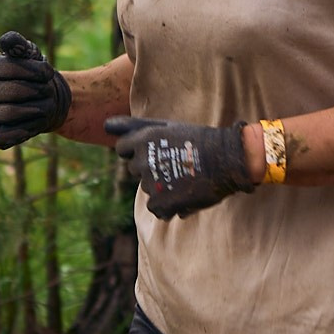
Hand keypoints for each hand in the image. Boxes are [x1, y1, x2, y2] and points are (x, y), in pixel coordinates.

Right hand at [0, 31, 70, 148]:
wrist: (40, 100)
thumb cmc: (32, 74)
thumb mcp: (28, 54)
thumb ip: (18, 44)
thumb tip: (6, 39)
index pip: (12, 67)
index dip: (37, 70)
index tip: (49, 72)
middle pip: (15, 91)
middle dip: (39, 90)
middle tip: (48, 90)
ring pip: (11, 113)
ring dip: (37, 109)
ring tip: (45, 105)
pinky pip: (5, 136)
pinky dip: (25, 130)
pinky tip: (34, 122)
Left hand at [105, 115, 259, 218]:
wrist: (228, 159)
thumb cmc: (198, 140)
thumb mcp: (166, 126)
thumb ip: (133, 126)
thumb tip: (105, 125)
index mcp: (143, 139)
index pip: (123, 149)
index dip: (139, 150)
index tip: (158, 150)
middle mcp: (143, 161)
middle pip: (136, 169)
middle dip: (151, 167)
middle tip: (176, 163)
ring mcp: (151, 183)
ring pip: (147, 188)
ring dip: (162, 186)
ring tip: (185, 177)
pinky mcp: (161, 203)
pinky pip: (156, 208)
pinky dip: (169, 204)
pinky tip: (185, 193)